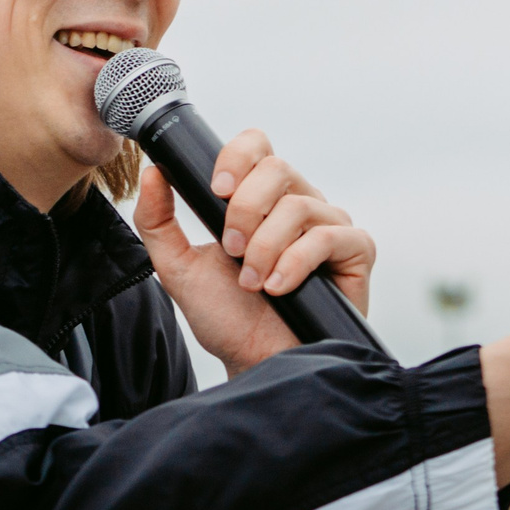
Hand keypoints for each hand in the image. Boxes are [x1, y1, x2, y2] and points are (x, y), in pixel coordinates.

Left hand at [130, 130, 374, 377]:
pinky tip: (280, 289)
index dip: (238, 157)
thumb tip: (153, 173)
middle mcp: (299, 202)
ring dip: (266, 248)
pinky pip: (327, 236)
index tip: (217, 191)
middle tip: (232, 251)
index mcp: (262, 198)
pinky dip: (295, 263)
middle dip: (245, 211)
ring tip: (254, 283)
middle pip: (277, 168)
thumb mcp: (179, 269)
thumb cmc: (227, 318)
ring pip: (299, 205)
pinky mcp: (356, 249)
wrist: (257, 363)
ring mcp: (330, 224)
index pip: (257, 145)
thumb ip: (159, 223)